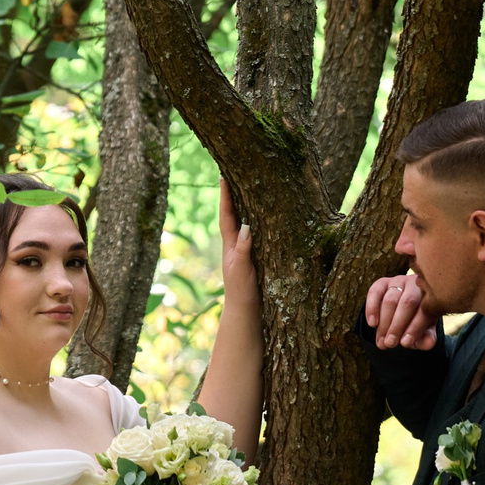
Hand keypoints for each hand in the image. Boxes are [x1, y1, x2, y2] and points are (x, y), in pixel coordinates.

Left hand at [220, 183, 255, 306]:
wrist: (246, 311)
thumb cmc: (242, 291)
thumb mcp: (242, 270)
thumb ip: (244, 249)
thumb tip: (246, 226)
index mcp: (230, 245)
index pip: (227, 216)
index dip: (225, 197)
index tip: (222, 177)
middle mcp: (235, 244)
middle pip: (234, 214)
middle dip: (233, 194)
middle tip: (233, 173)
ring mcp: (244, 250)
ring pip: (244, 222)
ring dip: (244, 204)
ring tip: (247, 186)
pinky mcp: (254, 256)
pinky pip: (254, 232)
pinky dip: (256, 220)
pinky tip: (261, 215)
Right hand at [364, 272, 441, 350]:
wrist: (403, 308)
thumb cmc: (417, 320)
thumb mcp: (424, 331)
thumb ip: (427, 338)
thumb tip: (428, 344)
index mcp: (431, 297)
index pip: (425, 311)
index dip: (415, 328)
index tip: (405, 343)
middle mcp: (416, 285)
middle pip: (407, 303)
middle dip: (397, 325)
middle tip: (390, 343)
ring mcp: (399, 281)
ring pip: (390, 300)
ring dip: (384, 322)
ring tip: (382, 341)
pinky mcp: (382, 282)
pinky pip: (374, 292)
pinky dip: (372, 309)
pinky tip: (372, 324)